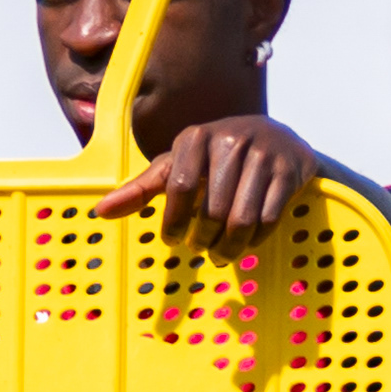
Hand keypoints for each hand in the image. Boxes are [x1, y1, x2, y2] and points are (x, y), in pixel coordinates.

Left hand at [93, 116, 317, 257]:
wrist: (280, 142)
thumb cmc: (217, 161)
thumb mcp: (180, 167)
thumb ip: (143, 188)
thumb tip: (101, 212)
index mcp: (196, 137)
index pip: (179, 186)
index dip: (174, 220)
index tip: (172, 239)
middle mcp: (230, 138)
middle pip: (212, 209)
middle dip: (203, 240)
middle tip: (201, 249)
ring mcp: (263, 152)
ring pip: (242, 218)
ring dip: (230, 247)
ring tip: (222, 254)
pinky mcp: (290, 169)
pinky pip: (268, 219)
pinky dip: (256, 239)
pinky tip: (248, 242)